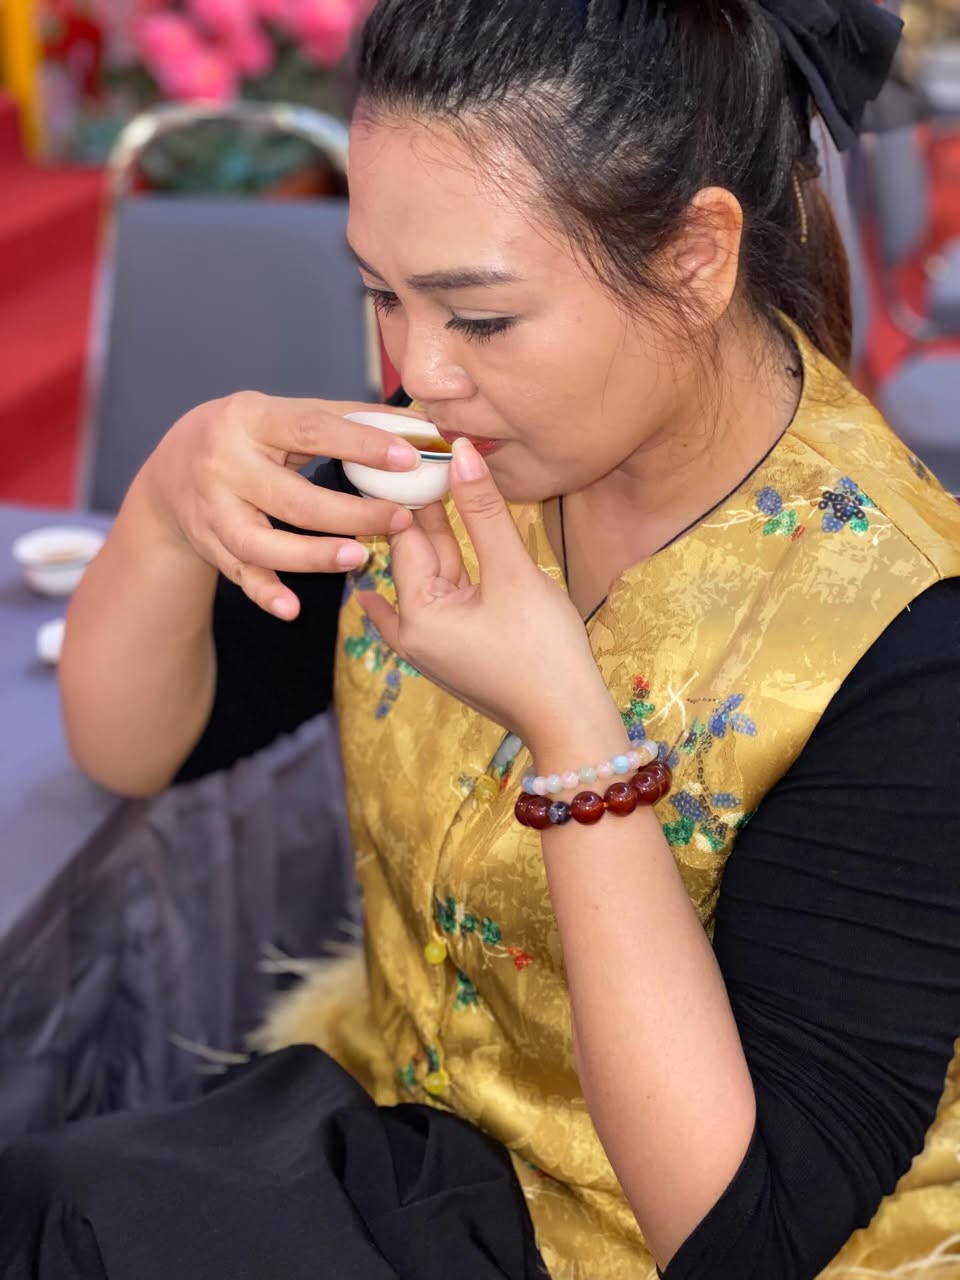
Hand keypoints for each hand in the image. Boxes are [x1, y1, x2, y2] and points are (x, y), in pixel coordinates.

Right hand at [138, 392, 423, 618]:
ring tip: (359, 557)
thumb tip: (418, 425)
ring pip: (262, 543)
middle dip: (350, 514)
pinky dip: (265, 593)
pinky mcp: (210, 545)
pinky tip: (292, 609)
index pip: (312, 430)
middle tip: (399, 520)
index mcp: (250, 418)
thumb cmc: (247, 436)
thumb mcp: (283, 414)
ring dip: (313, 556)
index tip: (409, 459)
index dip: (362, 446)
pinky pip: (239, 575)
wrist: (171, 469)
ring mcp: (213, 509)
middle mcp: (225, 464)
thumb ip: (346, 419)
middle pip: (292, 498)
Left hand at [359, 438, 619, 748]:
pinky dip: (443, 575)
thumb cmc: (543, 652)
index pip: (406, 537)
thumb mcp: (512, 573)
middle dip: (422, 513)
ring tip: (432, 489)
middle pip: (416, 558)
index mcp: (416, 614)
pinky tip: (402, 572)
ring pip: (432, 579)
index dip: (411, 490)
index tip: (409, 450)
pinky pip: (441, 603)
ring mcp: (434, 648)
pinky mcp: (457, 655)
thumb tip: (460, 453)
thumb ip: (483, 513)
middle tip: (418, 458)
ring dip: (438, 541)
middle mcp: (414, 633)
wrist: (570, 722)